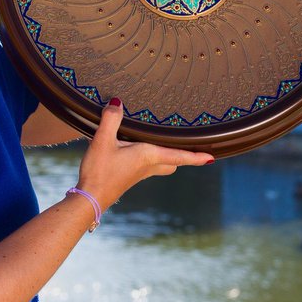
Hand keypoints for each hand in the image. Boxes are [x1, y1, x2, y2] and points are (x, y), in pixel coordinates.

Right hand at [75, 98, 213, 210]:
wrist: (90, 198)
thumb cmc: (99, 172)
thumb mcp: (102, 141)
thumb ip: (111, 120)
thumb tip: (117, 102)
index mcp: (148, 156)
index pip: (179, 156)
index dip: (196, 157)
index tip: (211, 158)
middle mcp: (148, 166)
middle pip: (173, 162)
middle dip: (183, 156)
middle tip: (193, 146)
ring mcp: (140, 173)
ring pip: (162, 165)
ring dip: (167, 156)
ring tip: (169, 144)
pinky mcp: (130, 177)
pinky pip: (148, 166)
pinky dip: (150, 158)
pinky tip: (137, 150)